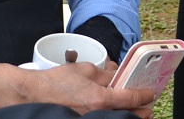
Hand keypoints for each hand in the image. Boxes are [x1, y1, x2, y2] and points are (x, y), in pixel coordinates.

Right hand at [0, 61, 154, 116]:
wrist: (33, 95)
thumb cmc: (56, 82)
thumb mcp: (85, 69)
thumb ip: (105, 73)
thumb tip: (117, 75)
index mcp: (101, 98)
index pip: (131, 99)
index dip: (144, 95)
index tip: (150, 93)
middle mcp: (97, 114)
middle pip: (129, 115)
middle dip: (141, 111)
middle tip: (147, 107)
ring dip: (127, 115)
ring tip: (133, 111)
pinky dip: (111, 115)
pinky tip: (113, 111)